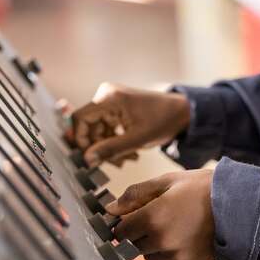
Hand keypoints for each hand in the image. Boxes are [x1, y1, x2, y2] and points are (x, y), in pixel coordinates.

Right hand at [72, 82, 190, 166]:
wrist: (180, 112)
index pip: (80, 119)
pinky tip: (130, 152)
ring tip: (129, 158)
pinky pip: (105, 130)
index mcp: (110, 98)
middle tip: (119, 163)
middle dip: (101, 149)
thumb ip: (110, 149)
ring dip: (110, 149)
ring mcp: (110, 102)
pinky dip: (115, 143)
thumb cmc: (163, 121)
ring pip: (97, 132)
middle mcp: (106, 96)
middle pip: (88, 128)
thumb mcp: (137, 139)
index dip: (81, 141)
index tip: (92, 158)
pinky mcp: (114, 109)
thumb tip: (87, 160)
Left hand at [106, 169, 214, 259]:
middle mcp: (161, 240)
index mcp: (151, 217)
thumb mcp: (167, 181)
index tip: (131, 218)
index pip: (120, 231)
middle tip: (158, 218)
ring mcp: (176, 255)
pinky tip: (186, 237)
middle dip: (139, 233)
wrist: (241, 204)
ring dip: (155, 245)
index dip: (123, 224)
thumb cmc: (202, 187)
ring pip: (151, 256)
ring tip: (175, 227)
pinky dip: (172, 254)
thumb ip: (135, 195)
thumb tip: (110, 209)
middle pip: (134, 245)